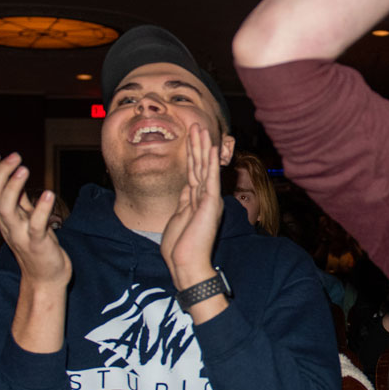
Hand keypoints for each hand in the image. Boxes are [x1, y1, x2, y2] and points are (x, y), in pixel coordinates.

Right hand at [0, 152, 70, 287]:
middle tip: (15, 156)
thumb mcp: (24, 218)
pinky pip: (36, 226)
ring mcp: (20, 235)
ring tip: (24, 169)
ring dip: (13, 187)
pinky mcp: (38, 245)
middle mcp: (7, 224)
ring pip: (6, 210)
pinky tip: (49, 194)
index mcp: (3, 216)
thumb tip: (14, 173)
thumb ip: (18, 198)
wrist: (46, 278)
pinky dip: (41, 210)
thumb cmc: (36, 245)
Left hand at [160, 124, 223, 289]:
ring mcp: (209, 200)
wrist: (187, 264)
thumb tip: (186, 187)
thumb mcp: (178, 219)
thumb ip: (184, 202)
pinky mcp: (211, 203)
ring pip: (204, 167)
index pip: (193, 173)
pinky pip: (210, 178)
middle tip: (196, 125)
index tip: (190, 139)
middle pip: (199, 166)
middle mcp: (206, 198)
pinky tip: (210, 147)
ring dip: (202, 146)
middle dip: (196, 145)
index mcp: (197, 202)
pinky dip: (211, 162)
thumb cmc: (180, 249)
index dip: (191, 155)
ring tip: (201, 128)